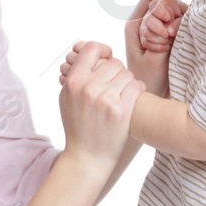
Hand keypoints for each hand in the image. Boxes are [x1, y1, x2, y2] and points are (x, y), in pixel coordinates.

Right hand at [56, 40, 142, 169]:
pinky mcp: (121, 110)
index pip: (92, 49)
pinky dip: (137, 90)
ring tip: (121, 94)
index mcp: (73, 82)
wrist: (86, 156)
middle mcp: (88, 88)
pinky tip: (132, 98)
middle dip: (116, 72)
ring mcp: (105, 99)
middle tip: (114, 85)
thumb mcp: (67, 98)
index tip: (106, 58)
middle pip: (113, 62)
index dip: (103, 50)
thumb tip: (91, 53)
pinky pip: (137, 85)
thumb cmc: (78, 126)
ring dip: (127, 82)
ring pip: (127, 74)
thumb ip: (77, 75)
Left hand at [124, 0, 185, 95]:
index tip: (165, 29)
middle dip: (171, 14)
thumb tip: (167, 14)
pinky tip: (177, 42)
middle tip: (168, 36)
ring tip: (169, 43)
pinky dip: (183, 27)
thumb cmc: (149, 78)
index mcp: (135, 23)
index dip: (162, 6)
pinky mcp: (173, 32)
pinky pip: (184, 19)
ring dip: (177, 23)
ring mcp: (161, 25)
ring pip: (177, 8)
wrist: (155, 95)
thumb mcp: (150, 54)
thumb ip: (156, 30)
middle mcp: (147, 21)